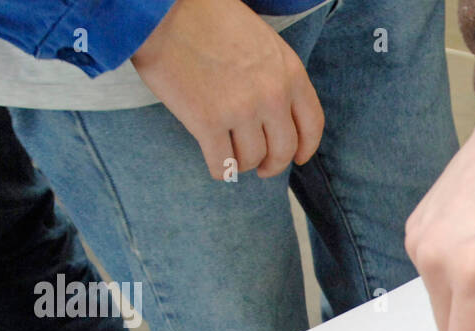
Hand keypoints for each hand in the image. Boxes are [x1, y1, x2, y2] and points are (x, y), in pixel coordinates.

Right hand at [131, 0, 322, 178]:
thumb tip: (276, 113)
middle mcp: (272, 94)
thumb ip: (275, 75)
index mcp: (289, 71)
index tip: (297, 158)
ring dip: (242, 164)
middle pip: (284, 149)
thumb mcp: (260, 40)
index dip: (306, 147)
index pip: (312, 124)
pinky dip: (221, 170)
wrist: (163, 9)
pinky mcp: (208, 122)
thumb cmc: (206, 18)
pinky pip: (223, 165)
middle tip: (261, 167)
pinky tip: (216, 164)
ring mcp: (241, 110)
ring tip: (232, 155)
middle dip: (273, 164)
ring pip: (252, 159)